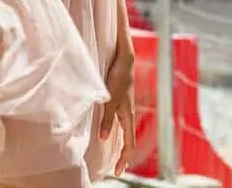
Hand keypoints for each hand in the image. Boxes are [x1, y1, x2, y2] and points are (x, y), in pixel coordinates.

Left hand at [99, 47, 135, 174]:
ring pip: (124, 131)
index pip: (129, 143)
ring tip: (115, 155)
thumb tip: (102, 138)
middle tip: (117, 169)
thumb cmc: (118, 77)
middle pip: (128, 140)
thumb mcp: (111, 99)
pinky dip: (117, 132)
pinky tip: (110, 131)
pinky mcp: (121, 101)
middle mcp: (128, 113)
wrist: (124, 59)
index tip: (118, 171)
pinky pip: (121, 122)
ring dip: (121, 144)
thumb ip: (106, 119)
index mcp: (128, 115)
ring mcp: (125, 107)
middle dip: (124, 155)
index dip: (124, 158)